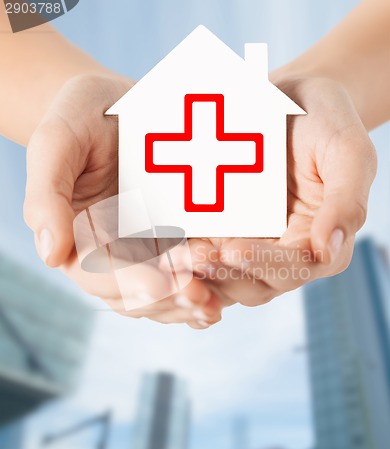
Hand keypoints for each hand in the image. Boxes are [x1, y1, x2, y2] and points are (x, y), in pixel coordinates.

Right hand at [24, 75, 222, 327]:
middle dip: (166, 297)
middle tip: (200, 295)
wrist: (117, 104)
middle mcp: (111, 252)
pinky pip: (185, 275)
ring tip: (214, 304)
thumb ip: (47, 195)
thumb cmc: (81, 117)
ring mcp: (144, 249)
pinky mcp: (173, 240)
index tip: (160, 283)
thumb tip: (50, 254)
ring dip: (187, 303)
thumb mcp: (57, 142)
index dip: (129, 282)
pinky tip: (221, 300)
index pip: (98, 273)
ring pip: (161, 295)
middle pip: (135, 293)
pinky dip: (201, 292)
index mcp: (78, 237)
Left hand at [183, 77, 376, 306]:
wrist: (287, 99)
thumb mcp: (348, 152)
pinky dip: (183, 259)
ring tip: (176, 257)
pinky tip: (164, 249)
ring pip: (223, 278)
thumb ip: (346, 202)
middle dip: (224, 275)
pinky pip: (201, 253)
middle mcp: (282, 252)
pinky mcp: (220, 231)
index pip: (294, 268)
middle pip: (254, 283)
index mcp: (318, 242)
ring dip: (199, 275)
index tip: (235, 251)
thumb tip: (329, 250)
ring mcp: (248, 243)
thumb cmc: (325, 121)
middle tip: (196, 258)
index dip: (265, 265)